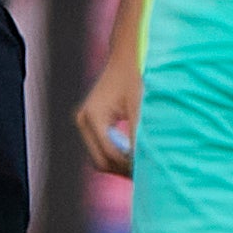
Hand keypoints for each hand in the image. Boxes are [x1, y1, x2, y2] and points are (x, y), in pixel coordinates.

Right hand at [73, 39, 140, 177]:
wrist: (127, 56)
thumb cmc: (136, 76)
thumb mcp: (141, 105)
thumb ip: (141, 133)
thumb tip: (147, 160)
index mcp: (93, 116)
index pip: (110, 153)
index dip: (130, 166)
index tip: (149, 172)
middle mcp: (83, 120)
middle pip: (100, 160)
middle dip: (123, 169)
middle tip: (147, 175)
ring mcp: (84, 121)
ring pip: (99, 156)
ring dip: (119, 163)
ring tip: (143, 168)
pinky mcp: (90, 121)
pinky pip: (101, 146)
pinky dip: (117, 154)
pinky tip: (135, 155)